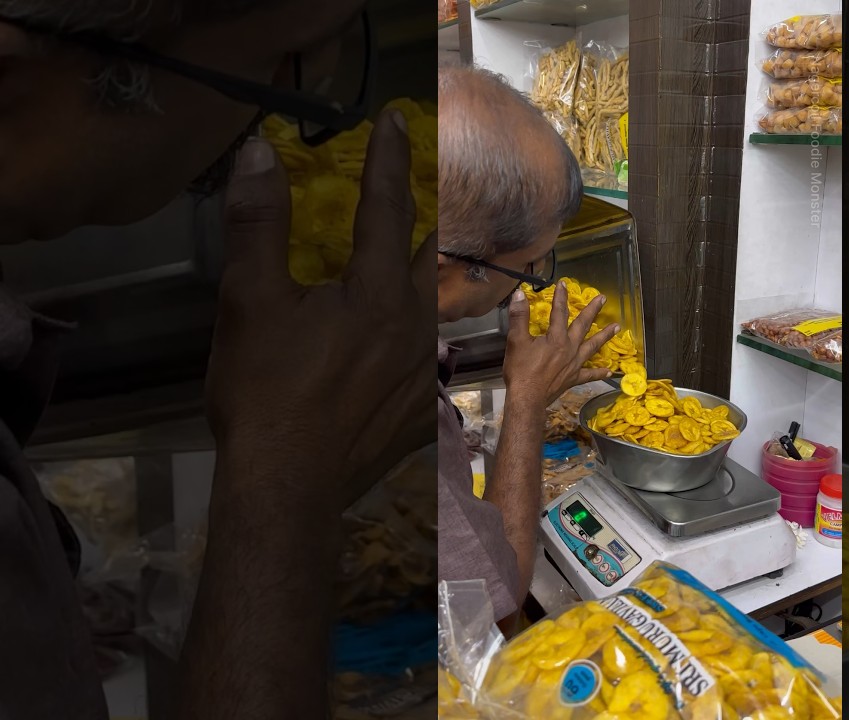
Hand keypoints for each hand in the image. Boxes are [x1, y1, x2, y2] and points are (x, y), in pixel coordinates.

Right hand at [205, 108, 435, 511]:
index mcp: (375, 292)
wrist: (287, 486)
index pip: (386, 206)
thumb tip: (260, 154)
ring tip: (441, 258)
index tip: (398, 119)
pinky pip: (438, 363)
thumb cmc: (264, 394)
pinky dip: (434, 342)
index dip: (390, 159)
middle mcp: (415, 324)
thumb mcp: (248, 302)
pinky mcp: (423, 410)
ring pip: (444, 308)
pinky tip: (430, 345)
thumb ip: (258, 225)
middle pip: (436, 254)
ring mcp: (425, 370)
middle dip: (439, 212)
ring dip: (442, 277)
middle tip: (444, 179)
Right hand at [504, 280, 618, 407]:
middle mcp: (570, 348)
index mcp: (556, 338)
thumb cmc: (521, 371)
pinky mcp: (574, 378)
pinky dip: (600, 372)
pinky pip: (590, 374)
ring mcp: (574, 364)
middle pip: (583, 325)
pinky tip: (609, 371)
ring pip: (593, 346)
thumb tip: (519, 294)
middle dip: (592, 310)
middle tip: (603, 299)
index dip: (561, 297)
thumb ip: (519, 316)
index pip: (559, 312)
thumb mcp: (516, 341)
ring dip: (604, 336)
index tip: (564, 284)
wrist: (527, 398)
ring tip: (616, 327)